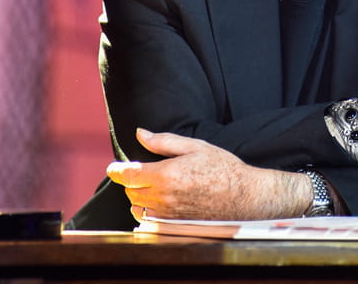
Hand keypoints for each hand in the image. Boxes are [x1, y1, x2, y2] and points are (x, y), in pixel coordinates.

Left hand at [106, 128, 309, 220]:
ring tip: (152, 186)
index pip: (128, 174)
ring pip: (137, 207)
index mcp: (166, 174)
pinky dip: (146, 210)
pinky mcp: (173, 225)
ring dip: (138, 196)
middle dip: (131, 180)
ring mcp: (167, 214)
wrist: (243, 196)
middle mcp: (163, 197)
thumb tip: (141, 133)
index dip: (116, 170)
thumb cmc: (223, 168)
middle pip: (130, 191)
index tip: (113, 167)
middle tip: (142, 171)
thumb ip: (164, 142)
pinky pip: (148, 219)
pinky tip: (159, 201)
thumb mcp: (195, 146)